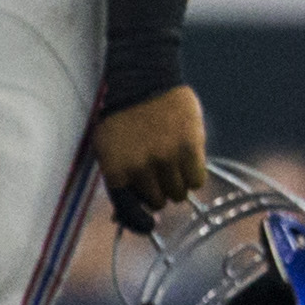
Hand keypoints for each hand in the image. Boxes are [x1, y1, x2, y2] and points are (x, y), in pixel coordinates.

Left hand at [94, 83, 207, 231]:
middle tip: (160, 172)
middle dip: (160, 190)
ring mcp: (166, 158)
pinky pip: (197, 180)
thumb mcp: (106, 149)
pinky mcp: (189, 148)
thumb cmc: (122, 118)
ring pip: (180, 193)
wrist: (143, 80)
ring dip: (178, 182)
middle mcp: (140, 168)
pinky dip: (194, 174)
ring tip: (173, 162)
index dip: (142, 221)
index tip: (152, 223)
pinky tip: (187, 159)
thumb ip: (116, 181)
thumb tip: (119, 219)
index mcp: (116, 170)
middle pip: (160, 201)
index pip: (130, 212)